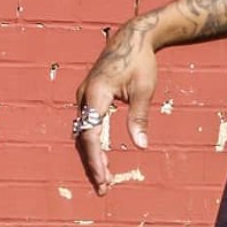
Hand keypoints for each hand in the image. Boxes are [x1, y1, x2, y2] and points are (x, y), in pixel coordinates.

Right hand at [74, 19, 157, 195]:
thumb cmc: (141, 62)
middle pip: (83, 139)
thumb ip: (139, 118)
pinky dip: (92, 144)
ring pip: (83, 134)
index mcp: (96, 94)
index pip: (91, 134)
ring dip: (92, 157)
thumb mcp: (144, 90)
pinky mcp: (88, 98)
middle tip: (104, 189)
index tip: (103, 179)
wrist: (131, 38)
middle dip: (93, 164)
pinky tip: (101, 160)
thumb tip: (141, 146)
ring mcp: (84, 97)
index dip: (96, 160)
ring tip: (104, 180)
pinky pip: (86, 126)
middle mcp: (84, 96)